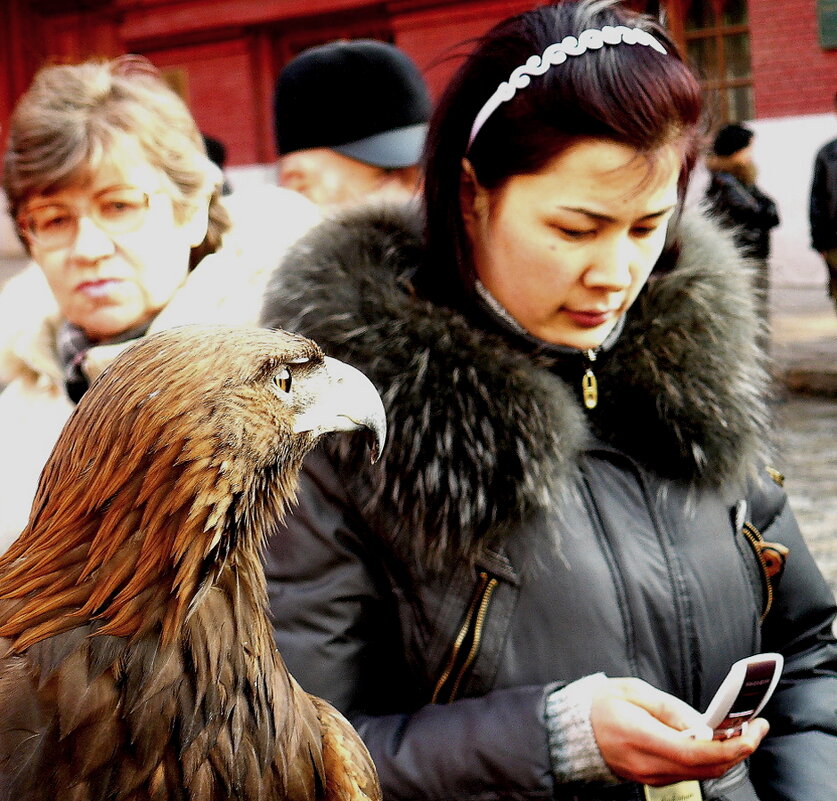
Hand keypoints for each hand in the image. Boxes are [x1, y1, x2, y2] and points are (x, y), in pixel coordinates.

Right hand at [590, 677, 767, 786]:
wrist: (576, 729)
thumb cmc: (602, 704)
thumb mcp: (634, 691)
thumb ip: (671, 709)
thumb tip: (704, 725)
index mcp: (640, 737)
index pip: (696, 752)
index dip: (731, 746)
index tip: (752, 732)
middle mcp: (648, 764)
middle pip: (705, 767)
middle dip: (737, 750)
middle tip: (755, 727)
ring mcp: (650, 775)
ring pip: (701, 773)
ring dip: (726, 755)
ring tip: (738, 731)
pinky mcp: (652, 777)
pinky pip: (688, 772)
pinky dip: (708, 758)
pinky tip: (714, 740)